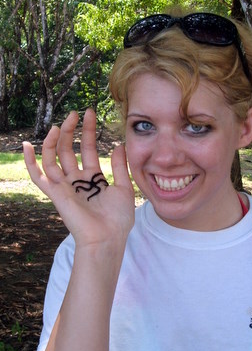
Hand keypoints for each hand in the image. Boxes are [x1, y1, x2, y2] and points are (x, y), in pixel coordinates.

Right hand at [23, 109, 134, 248]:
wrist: (108, 238)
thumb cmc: (118, 218)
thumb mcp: (124, 187)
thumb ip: (120, 166)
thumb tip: (118, 145)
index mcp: (93, 178)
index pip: (89, 148)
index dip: (89, 131)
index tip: (90, 112)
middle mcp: (77, 180)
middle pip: (70, 150)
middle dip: (72, 130)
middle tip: (75, 113)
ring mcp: (65, 186)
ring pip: (53, 157)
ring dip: (55, 140)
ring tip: (61, 124)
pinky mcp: (55, 193)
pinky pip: (38, 175)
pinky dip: (30, 161)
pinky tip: (27, 145)